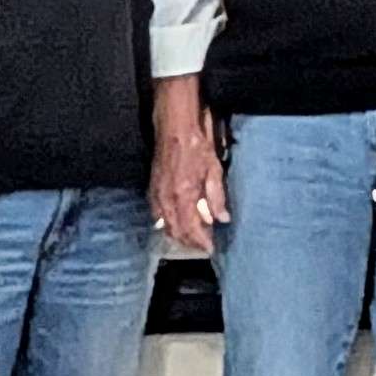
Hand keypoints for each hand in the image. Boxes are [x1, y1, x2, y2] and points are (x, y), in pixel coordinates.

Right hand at [149, 118, 227, 255]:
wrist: (175, 127)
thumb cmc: (197, 145)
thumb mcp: (214, 170)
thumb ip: (217, 197)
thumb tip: (223, 219)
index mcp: (184, 196)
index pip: (191, 229)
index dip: (201, 241)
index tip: (210, 248)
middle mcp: (167, 199)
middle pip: (176, 230)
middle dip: (189, 241)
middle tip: (202, 245)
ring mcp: (157, 194)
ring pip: (165, 224)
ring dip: (177, 234)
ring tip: (191, 237)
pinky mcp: (152, 188)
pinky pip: (157, 213)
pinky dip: (165, 222)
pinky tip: (174, 222)